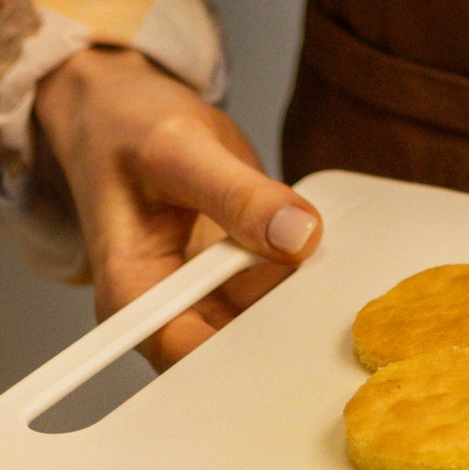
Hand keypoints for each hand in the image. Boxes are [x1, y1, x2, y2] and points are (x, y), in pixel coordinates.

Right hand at [33, 45, 320, 365]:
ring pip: (268, 319)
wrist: (124, 110)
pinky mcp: (239, 270)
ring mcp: (208, 290)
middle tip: (344, 304)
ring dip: (306, 301)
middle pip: (238, 350)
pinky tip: (332, 253)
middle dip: (289, 332)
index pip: (192, 357)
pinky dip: (308, 270)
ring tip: (342, 273)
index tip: (307, 338)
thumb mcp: (178, 149)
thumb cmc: (125, 129)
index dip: (250, 359)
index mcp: (134, 295)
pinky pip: (281, 283)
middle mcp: (171, 306)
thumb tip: (299, 235)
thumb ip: (237, 195)